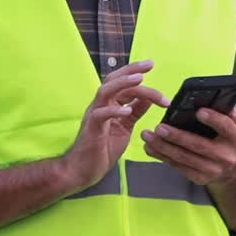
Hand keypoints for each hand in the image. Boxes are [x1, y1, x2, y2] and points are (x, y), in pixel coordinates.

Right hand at [61, 60, 169, 189]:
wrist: (83, 170)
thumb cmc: (103, 149)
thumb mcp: (125, 127)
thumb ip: (135, 112)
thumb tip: (149, 99)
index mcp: (109, 104)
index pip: (122, 83)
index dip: (135, 72)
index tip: (151, 64)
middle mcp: (100, 105)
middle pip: (113, 80)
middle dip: (131, 70)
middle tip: (149, 64)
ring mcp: (94, 115)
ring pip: (105, 91)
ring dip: (123, 83)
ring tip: (140, 79)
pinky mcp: (91, 128)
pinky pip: (100, 115)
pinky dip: (114, 110)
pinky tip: (127, 110)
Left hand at [141, 104, 235, 185]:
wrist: (232, 169)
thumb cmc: (229, 140)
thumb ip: (233, 112)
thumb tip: (229, 107)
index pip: (225, 127)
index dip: (213, 120)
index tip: (199, 112)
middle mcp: (225, 156)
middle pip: (199, 145)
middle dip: (177, 136)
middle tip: (159, 127)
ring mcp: (212, 170)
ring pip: (184, 158)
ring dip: (163, 147)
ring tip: (148, 136)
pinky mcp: (199, 178)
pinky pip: (178, 166)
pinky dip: (162, 157)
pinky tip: (151, 148)